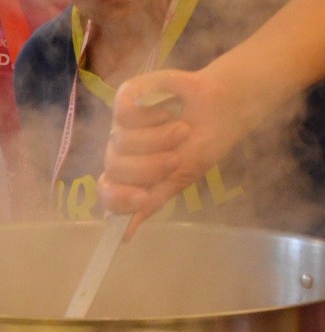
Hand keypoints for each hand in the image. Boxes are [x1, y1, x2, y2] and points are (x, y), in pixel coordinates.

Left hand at [98, 67, 241, 231]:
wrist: (223, 109)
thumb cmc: (202, 144)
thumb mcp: (181, 178)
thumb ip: (153, 201)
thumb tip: (125, 235)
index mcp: (132, 175)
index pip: (108, 191)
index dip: (120, 197)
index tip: (143, 197)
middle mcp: (121, 150)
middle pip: (115, 167)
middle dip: (149, 166)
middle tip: (175, 158)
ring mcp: (121, 124)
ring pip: (120, 141)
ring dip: (158, 139)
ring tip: (182, 130)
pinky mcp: (126, 96)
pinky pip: (123, 113)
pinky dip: (151, 115)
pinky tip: (167, 111)